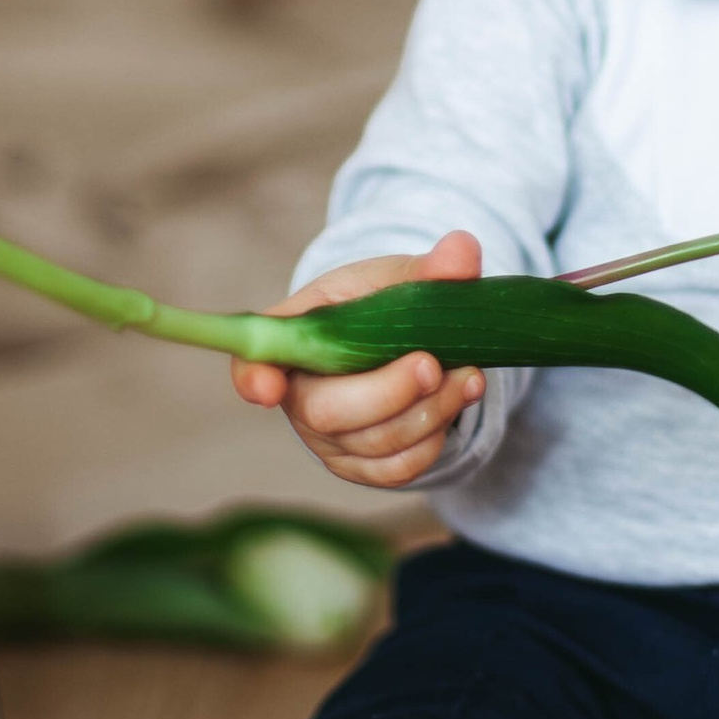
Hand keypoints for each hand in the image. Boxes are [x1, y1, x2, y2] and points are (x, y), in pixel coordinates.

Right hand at [230, 228, 486, 491]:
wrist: (405, 342)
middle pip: (326, 414)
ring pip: (373, 444)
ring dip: (429, 411)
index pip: (252, 363)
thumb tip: (463, 249)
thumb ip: (429, 268)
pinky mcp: (363, 466)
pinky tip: (458, 397)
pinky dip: (436, 437)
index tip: (269, 389)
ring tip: (466, 373)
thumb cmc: (384, 305)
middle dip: (387, 392)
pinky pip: (398, 468)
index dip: (254, 379)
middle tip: (431, 363)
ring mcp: (329, 439)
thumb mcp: (401, 277)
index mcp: (291, 337)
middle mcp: (298, 397)